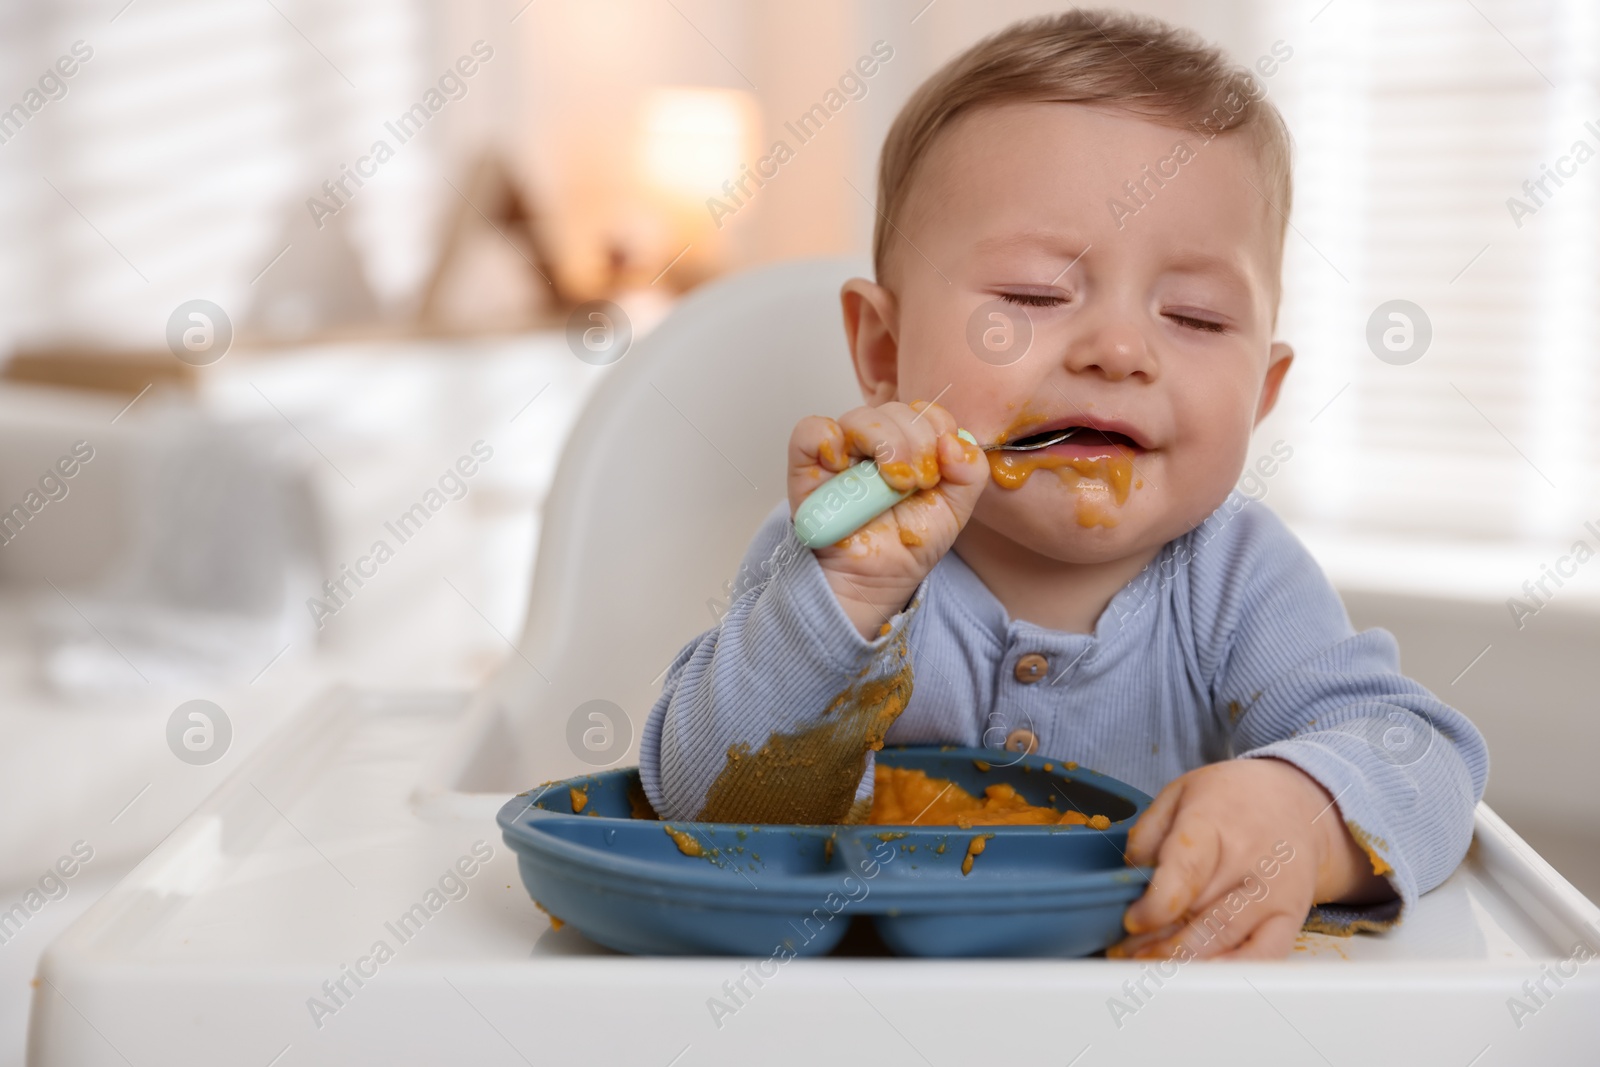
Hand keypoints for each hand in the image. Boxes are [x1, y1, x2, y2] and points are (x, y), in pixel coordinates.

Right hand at [788, 399, 987, 639]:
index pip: (925, 412)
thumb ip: (971, 474)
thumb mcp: (955, 511)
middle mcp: (875, 444)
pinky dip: (827, 438)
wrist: (874, 583)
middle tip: (916, 483)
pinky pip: (810, 431)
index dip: (938, 430)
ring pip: (859, 416)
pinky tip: (843, 465)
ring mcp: (841, 452)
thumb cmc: (907, 545)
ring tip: (891, 482)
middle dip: (916, 442)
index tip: (939, 470)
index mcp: (909, 446)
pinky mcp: (807, 467)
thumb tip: (954, 442)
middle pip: (896, 410)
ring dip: (884, 442)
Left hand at [1109, 758, 1394, 959]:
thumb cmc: (1231, 801)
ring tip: (1149, 963)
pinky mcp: (1292, 918)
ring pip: (1226, 940)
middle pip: (1198, 913)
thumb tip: (1131, 875)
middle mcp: (1250, 858)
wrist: (1297, 804)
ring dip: (1182, 959)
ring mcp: (1275, 892)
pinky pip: (1263, 957)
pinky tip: (1198, 974)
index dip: (1156, 905)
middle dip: (1156, 938)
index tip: (1132, 920)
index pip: (1186, 871)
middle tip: (1126, 949)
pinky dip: (1228, 971)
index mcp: (1215, 821)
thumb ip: (1148, 832)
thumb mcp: (1179, 793)